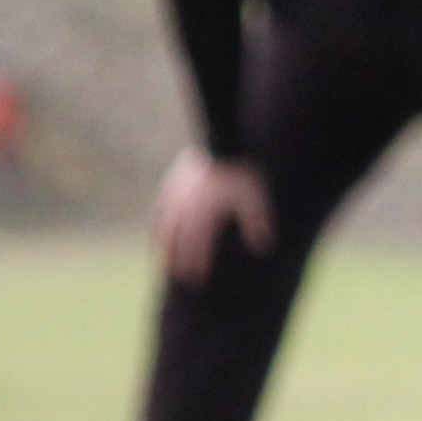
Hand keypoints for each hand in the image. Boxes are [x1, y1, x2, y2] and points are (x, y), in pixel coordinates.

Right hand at [151, 148, 273, 283]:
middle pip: (177, 242)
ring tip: (163, 262)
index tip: (197, 280)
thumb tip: (265, 248)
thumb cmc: (241, 171)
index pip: (197, 248)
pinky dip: (157, 225)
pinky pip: (159, 209)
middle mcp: (185, 210)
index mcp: (204, 216)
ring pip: (163, 228)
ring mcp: (175, 196)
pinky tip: (157, 233)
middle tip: (181, 278)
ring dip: (163, 247)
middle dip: (179, 262)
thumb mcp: (255, 199)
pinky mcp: (171, 183)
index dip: (197, 265)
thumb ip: (258, 224)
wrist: (223, 140)